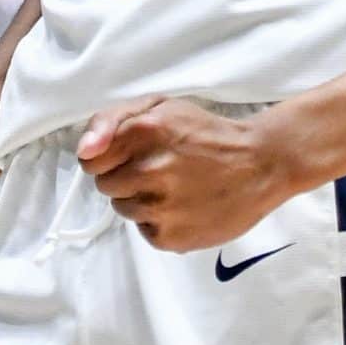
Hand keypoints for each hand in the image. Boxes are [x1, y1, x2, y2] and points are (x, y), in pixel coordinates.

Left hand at [76, 99, 298, 250]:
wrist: (262, 163)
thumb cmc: (206, 133)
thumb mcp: (161, 107)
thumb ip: (111, 121)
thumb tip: (84, 151)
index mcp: (143, 131)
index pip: (89, 159)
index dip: (106, 156)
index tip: (127, 154)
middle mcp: (149, 170)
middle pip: (105, 185)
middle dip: (125, 177)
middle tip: (158, 169)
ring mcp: (161, 207)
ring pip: (123, 209)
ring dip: (142, 200)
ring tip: (176, 187)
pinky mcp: (172, 237)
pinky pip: (145, 231)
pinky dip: (160, 222)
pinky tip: (185, 206)